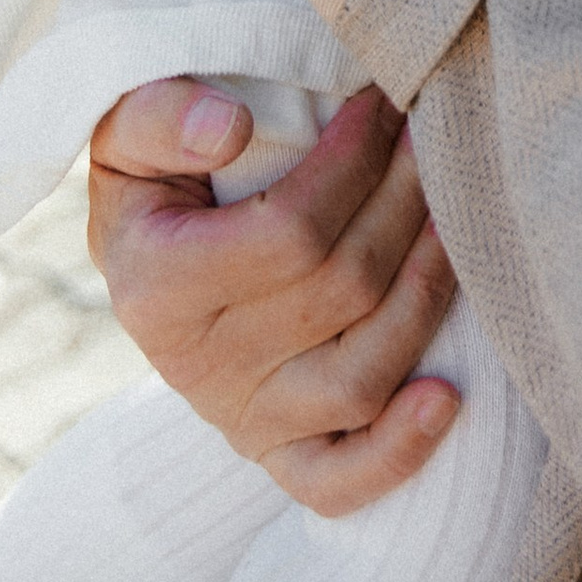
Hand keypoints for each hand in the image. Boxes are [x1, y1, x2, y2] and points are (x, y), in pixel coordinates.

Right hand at [86, 81, 464, 513]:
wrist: (142, 260)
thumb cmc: (156, 175)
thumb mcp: (125, 131)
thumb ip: (159, 116)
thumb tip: (229, 127)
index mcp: (157, 285)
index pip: (289, 231)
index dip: (354, 161)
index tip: (384, 100)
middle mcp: (198, 366)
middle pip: (342, 289)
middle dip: (404, 200)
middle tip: (432, 130)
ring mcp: (244, 419)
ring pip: (360, 375)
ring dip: (427, 290)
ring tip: (456, 211)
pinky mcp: (280, 455)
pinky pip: (339, 481)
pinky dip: (398, 450)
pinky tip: (448, 396)